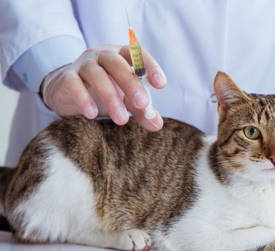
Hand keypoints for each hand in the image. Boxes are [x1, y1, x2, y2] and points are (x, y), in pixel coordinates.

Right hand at [40, 45, 166, 130]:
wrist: (67, 92)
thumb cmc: (103, 93)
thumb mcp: (126, 101)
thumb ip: (142, 111)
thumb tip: (157, 124)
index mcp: (121, 55)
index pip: (137, 54)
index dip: (150, 66)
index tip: (161, 84)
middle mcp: (102, 55)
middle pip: (117, 63)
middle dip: (131, 84)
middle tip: (142, 104)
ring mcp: (83, 64)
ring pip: (97, 74)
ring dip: (111, 96)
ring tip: (121, 120)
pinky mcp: (66, 78)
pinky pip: (74, 84)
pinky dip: (83, 98)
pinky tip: (92, 114)